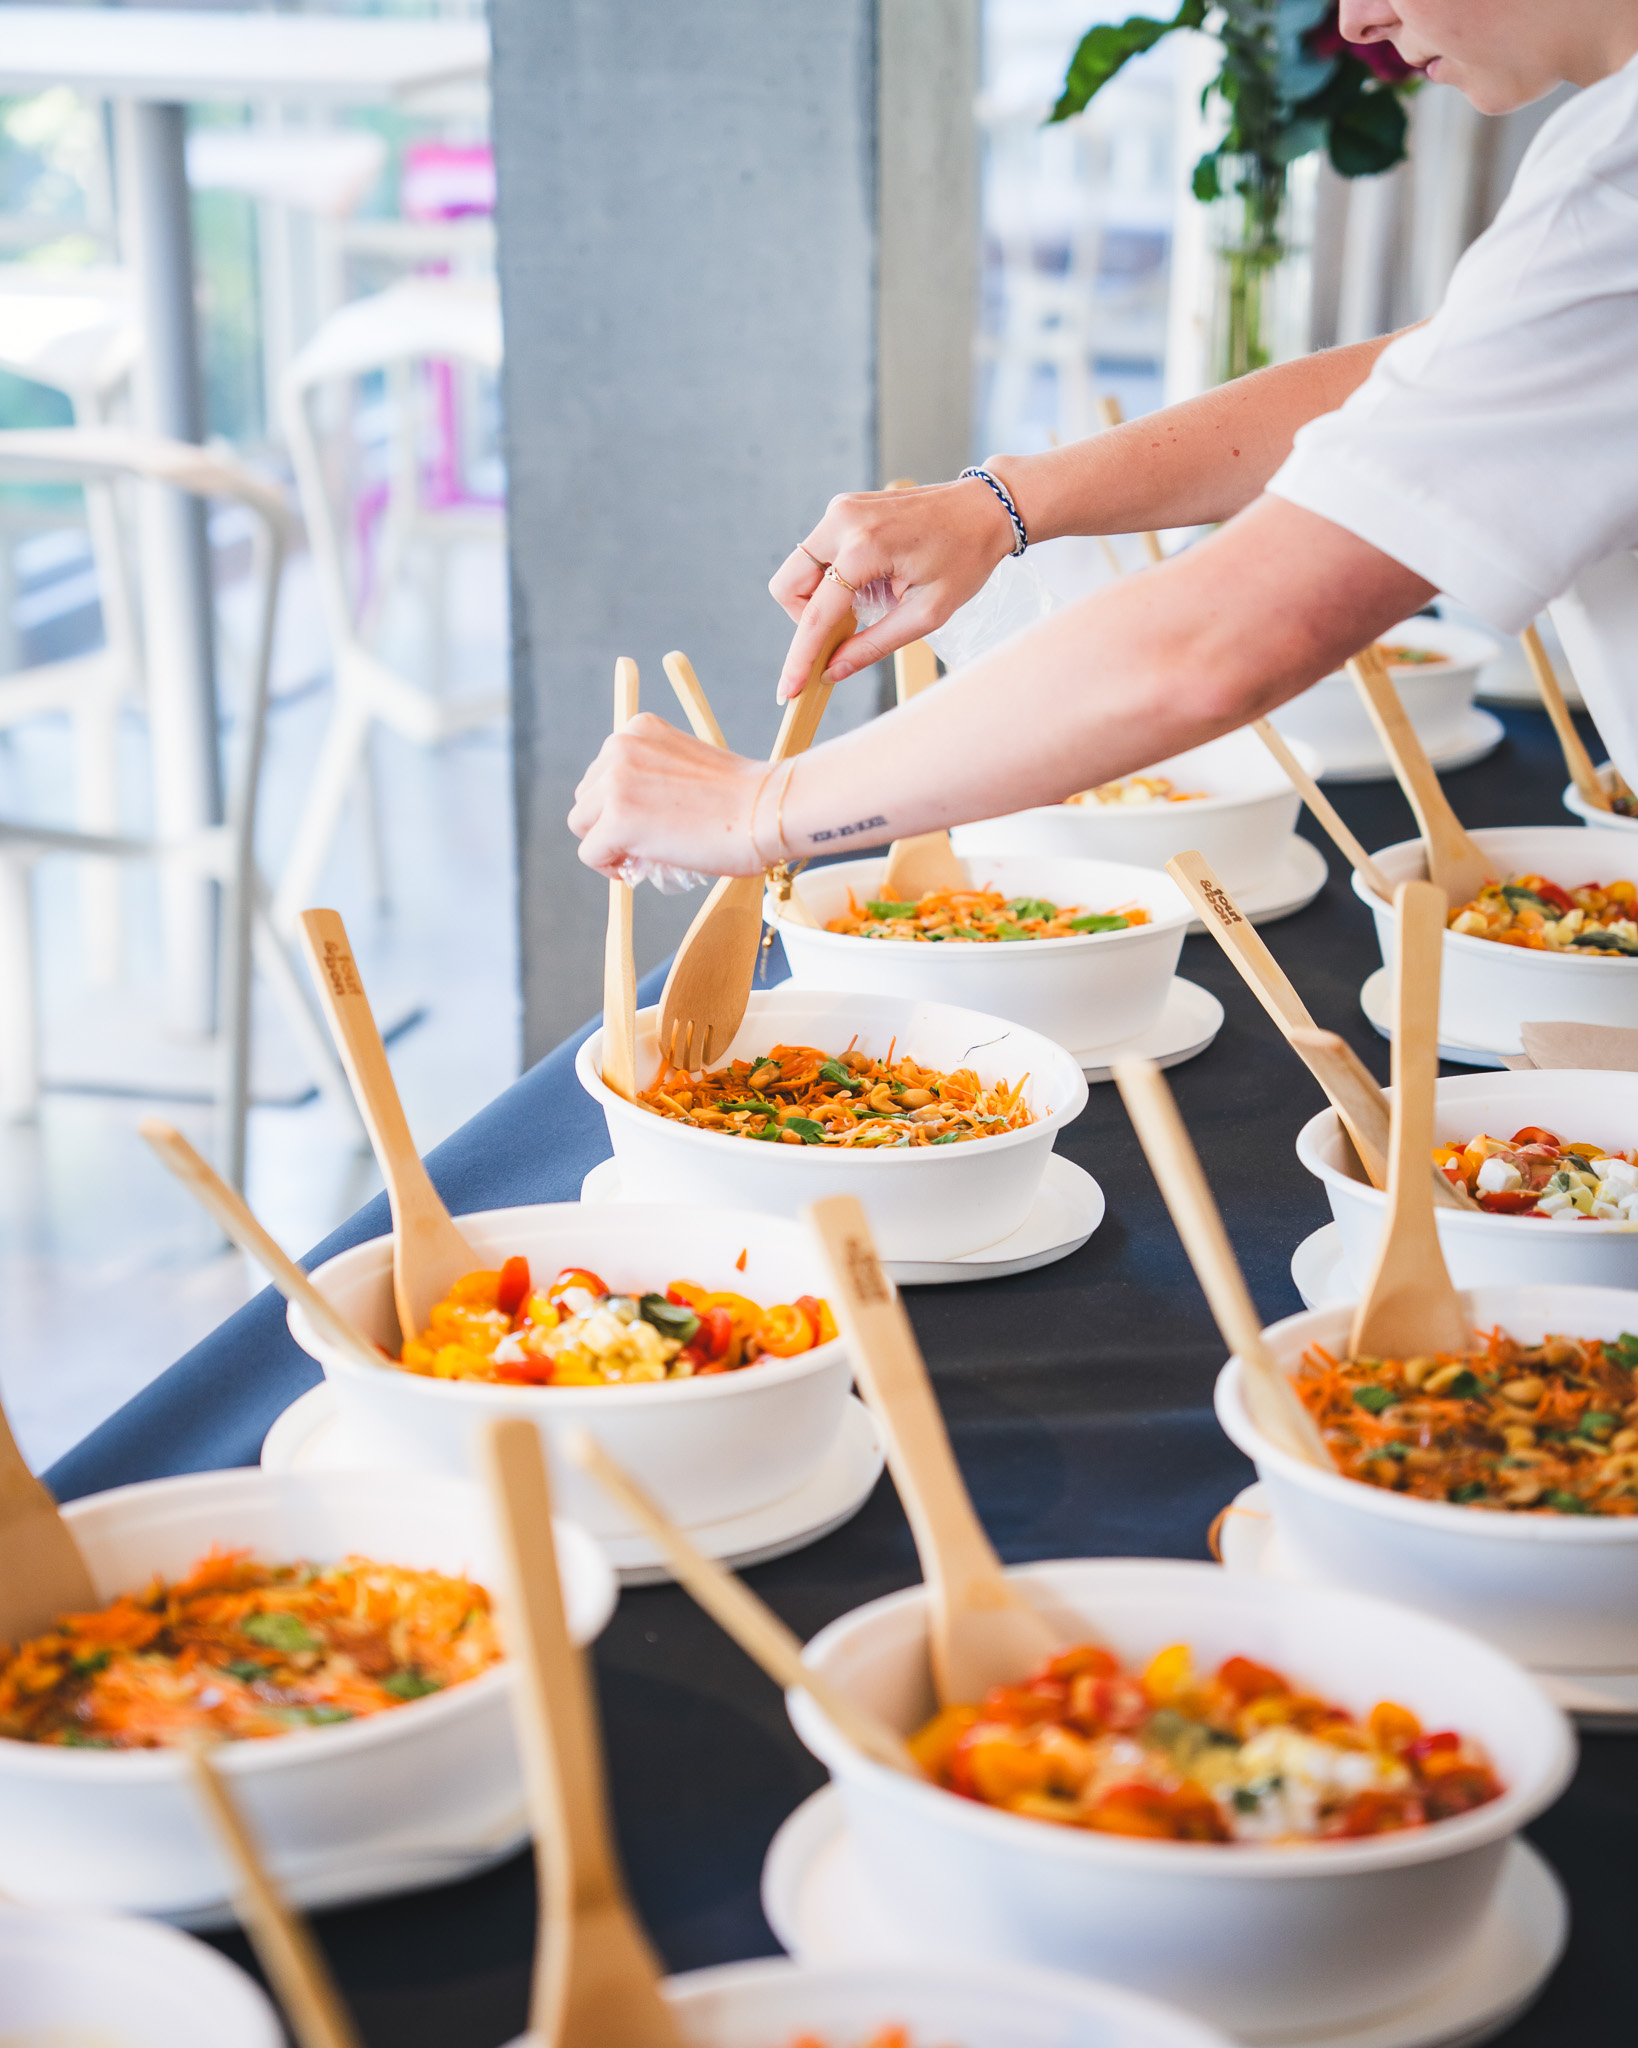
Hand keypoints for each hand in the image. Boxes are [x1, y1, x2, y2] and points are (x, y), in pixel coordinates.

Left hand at [569, 715, 768, 879]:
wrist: (766, 811)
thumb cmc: (742, 798)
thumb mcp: (686, 767)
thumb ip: (652, 778)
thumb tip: (627, 818)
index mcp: (638, 728)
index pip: (603, 771)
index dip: (620, 804)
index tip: (649, 821)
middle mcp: (620, 747)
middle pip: (586, 797)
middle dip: (609, 823)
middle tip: (647, 842)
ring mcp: (615, 783)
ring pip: (581, 824)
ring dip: (607, 843)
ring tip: (645, 855)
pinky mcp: (616, 821)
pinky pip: (590, 853)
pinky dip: (609, 868)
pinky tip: (640, 867)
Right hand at [768, 475, 1016, 697]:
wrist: (985, 508)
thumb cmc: (965, 558)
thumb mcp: (927, 613)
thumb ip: (875, 644)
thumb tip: (833, 671)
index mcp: (864, 546)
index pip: (816, 614)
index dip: (800, 658)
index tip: (789, 691)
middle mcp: (842, 521)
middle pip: (788, 586)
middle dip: (805, 619)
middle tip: (847, 630)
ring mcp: (840, 509)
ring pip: (798, 569)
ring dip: (822, 597)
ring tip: (870, 602)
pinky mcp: (844, 508)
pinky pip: (818, 553)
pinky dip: (833, 577)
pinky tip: (872, 582)